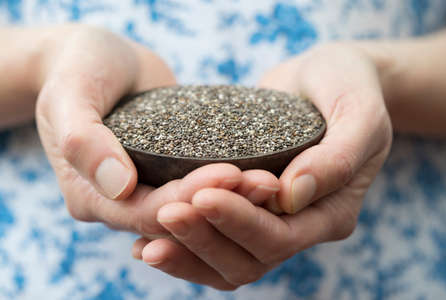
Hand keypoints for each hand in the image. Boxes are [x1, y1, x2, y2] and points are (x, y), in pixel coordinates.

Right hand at [35, 25, 279, 237]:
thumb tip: (118, 185)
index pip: (144, 212)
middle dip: (222, 204)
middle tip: (267, 182)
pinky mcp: (170, 174)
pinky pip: (200, 188)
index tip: (230, 173)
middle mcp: (121, 203)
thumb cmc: (78, 69)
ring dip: (234, 200)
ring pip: (194, 210)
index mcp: (90, 196)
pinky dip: (230, 187)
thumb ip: (82, 139)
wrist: (102, 61)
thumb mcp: (70, 93)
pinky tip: (262, 173)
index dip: (187, 198)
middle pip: (175, 218)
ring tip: (271, 180)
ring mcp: (148, 190)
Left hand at [133, 43, 391, 289]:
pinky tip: (148, 241)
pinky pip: (215, 240)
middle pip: (249, 259)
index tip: (201, 196)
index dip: (240, 222)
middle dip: (204, 238)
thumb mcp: (358, 113)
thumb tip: (291, 196)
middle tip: (164, 212)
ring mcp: (271, 219)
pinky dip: (184, 246)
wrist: (326, 79)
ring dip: (187, 251)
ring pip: (227, 260)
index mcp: (331, 212)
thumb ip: (336, 157)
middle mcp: (299, 225)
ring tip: (147, 240)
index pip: (281, 236)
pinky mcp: (246, 206)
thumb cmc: (347, 87)